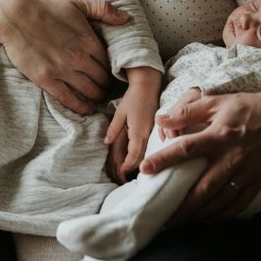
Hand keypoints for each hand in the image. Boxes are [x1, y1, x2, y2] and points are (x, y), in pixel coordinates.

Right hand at [0, 0, 127, 115]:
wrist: (13, 15)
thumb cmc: (44, 6)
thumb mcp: (76, 2)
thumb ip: (103, 9)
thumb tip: (127, 17)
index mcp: (88, 40)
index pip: (110, 62)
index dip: (115, 70)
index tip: (115, 74)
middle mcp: (79, 58)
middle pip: (102, 79)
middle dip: (108, 85)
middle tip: (109, 88)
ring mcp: (62, 70)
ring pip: (90, 91)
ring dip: (97, 96)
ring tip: (99, 98)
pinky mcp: (46, 79)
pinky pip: (69, 99)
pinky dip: (80, 107)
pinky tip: (86, 109)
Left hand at [104, 66, 160, 182]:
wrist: (148, 85)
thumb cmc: (134, 98)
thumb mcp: (120, 113)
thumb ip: (114, 129)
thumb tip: (106, 143)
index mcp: (139, 131)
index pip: (134, 154)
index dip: (127, 165)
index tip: (120, 172)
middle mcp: (148, 134)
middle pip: (141, 157)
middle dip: (131, 168)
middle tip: (120, 175)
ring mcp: (152, 133)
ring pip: (145, 153)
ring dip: (136, 161)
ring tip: (125, 168)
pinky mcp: (154, 131)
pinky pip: (148, 146)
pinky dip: (141, 154)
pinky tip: (134, 156)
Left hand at [139, 85, 260, 225]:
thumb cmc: (247, 106)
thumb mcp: (217, 101)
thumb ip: (188, 111)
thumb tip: (161, 119)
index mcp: (219, 135)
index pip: (186, 149)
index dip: (164, 159)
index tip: (145, 169)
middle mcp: (232, 156)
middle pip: (203, 188)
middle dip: (182, 206)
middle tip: (163, 216)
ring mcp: (247, 171)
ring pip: (220, 200)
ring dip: (199, 214)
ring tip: (181, 222)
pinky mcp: (259, 180)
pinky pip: (239, 204)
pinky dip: (223, 215)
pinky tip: (208, 219)